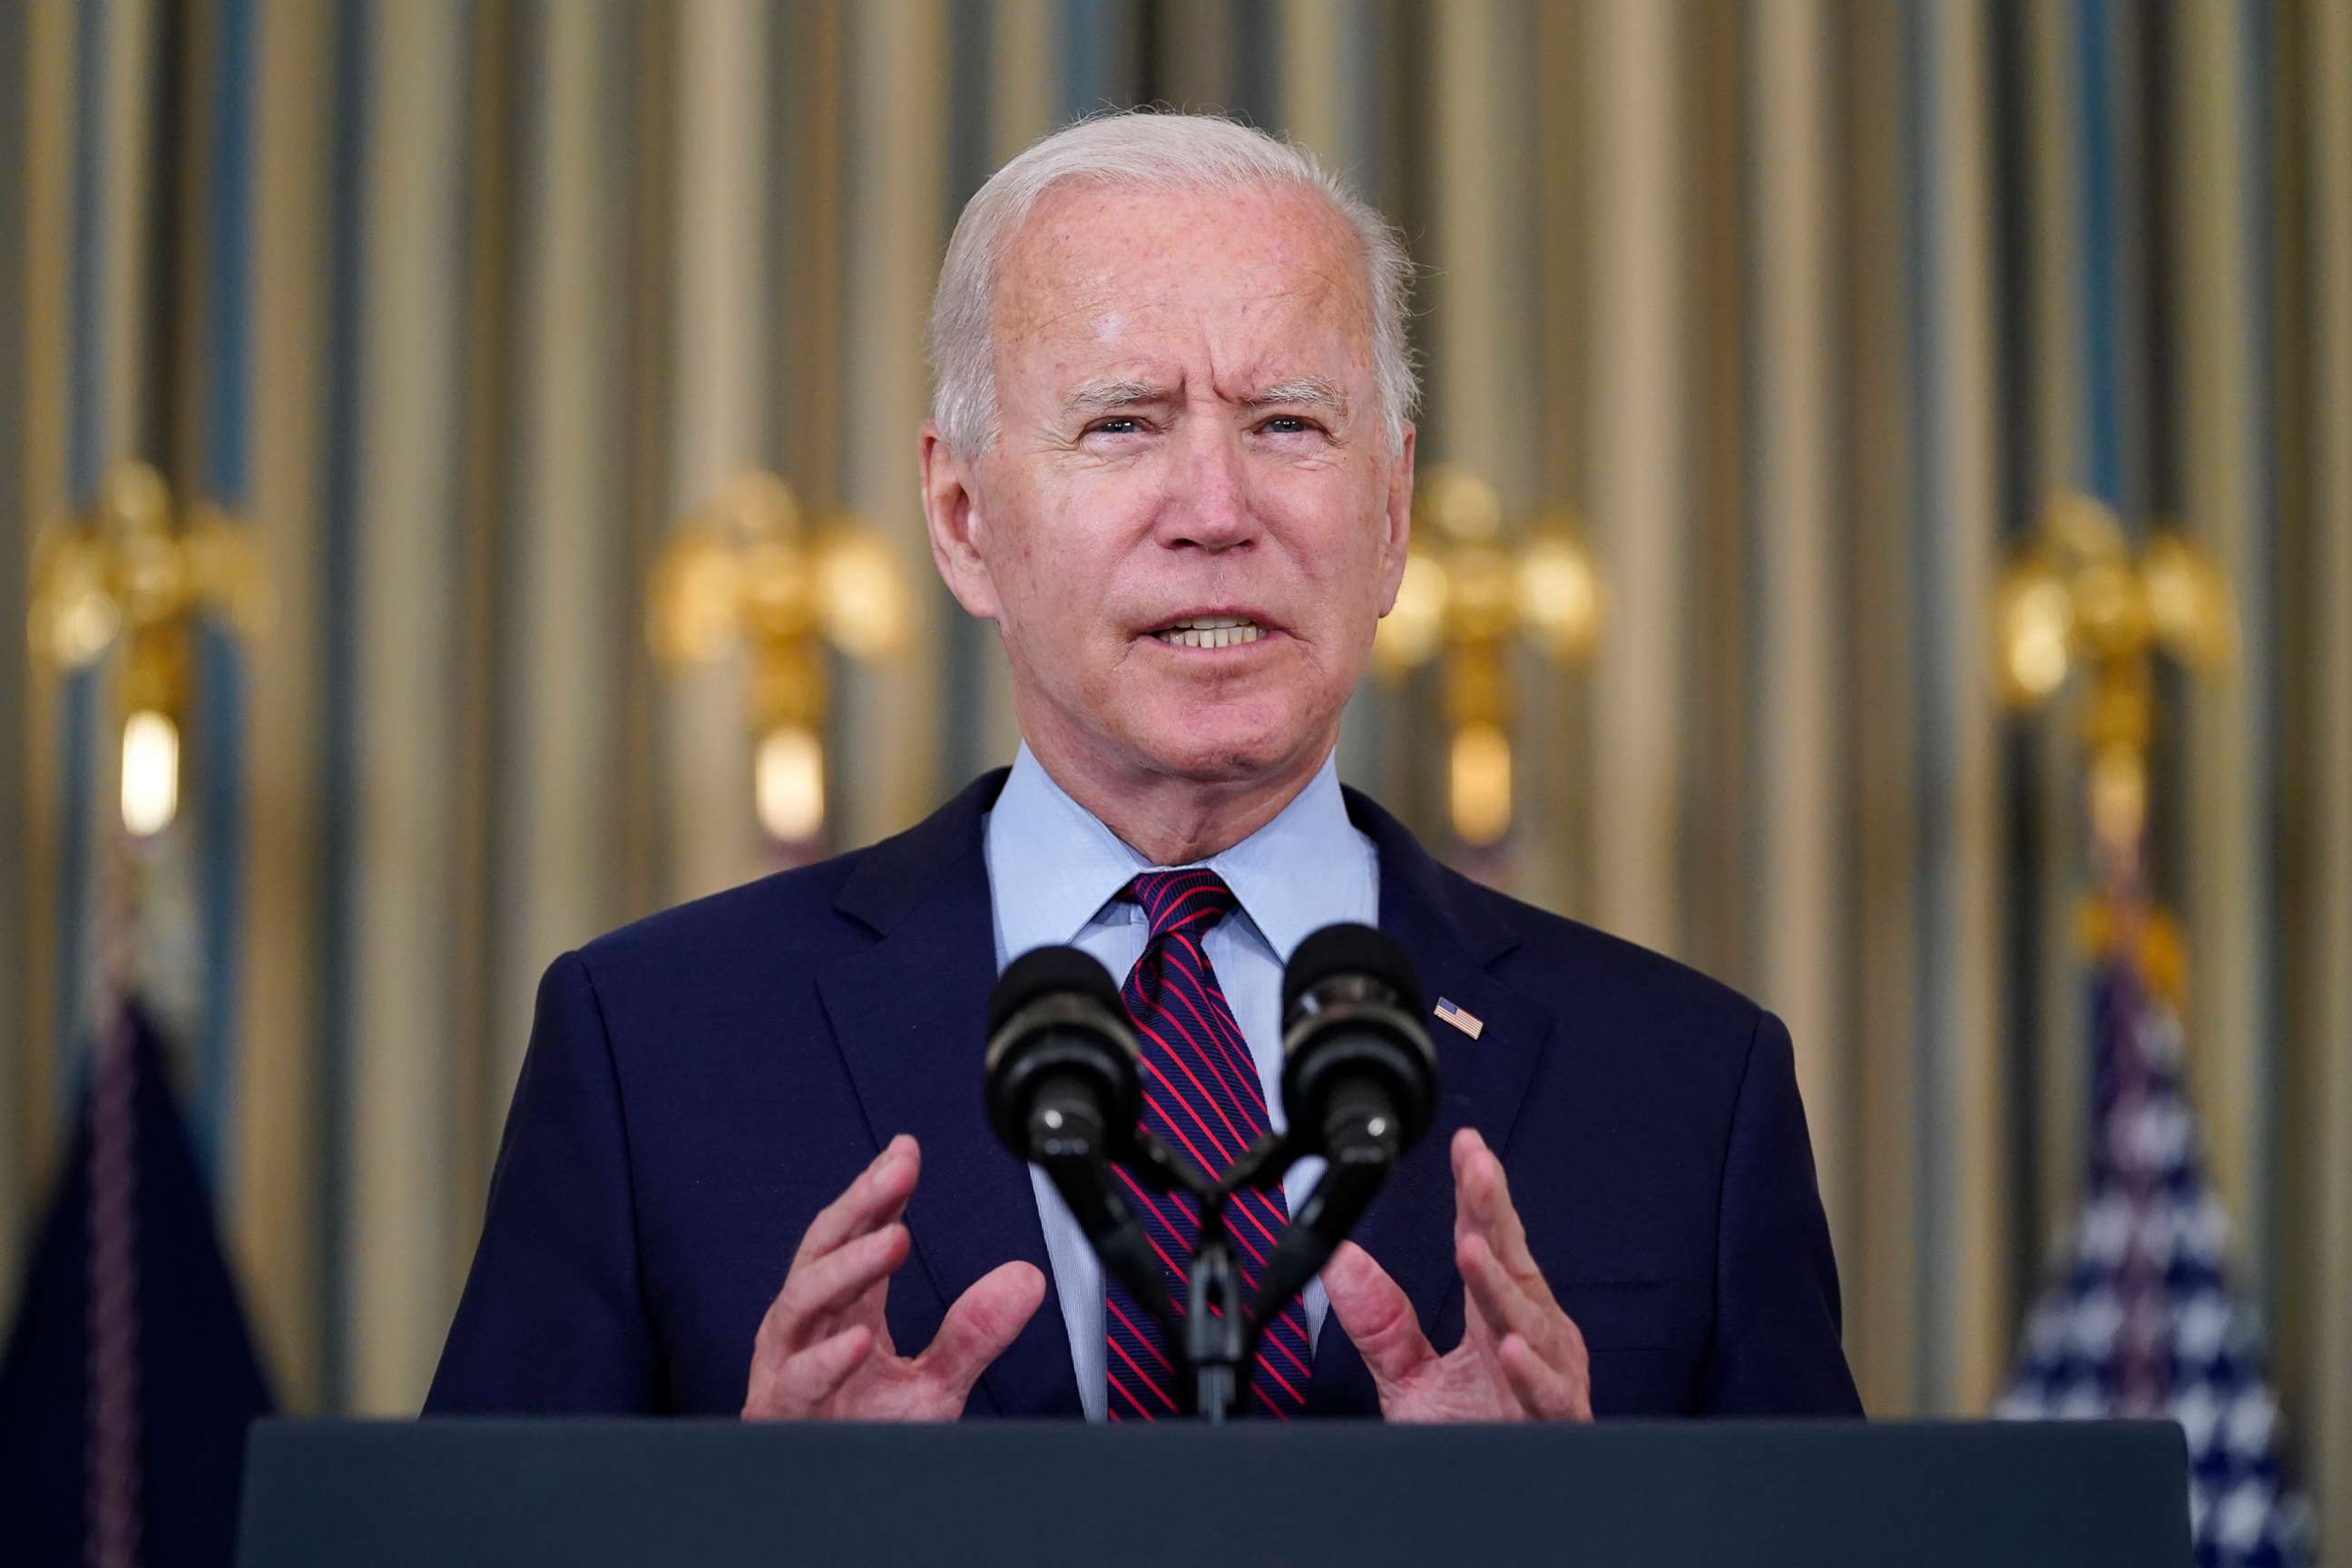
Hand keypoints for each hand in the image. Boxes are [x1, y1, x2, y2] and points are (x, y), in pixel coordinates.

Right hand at [743, 1134, 1045, 1419]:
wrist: (835, 1505)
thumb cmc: (868, 1438)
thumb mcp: (936, 1383)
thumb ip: (975, 1332)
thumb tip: (1027, 1277)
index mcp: (842, 1312)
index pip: (856, 1236)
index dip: (879, 1192)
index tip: (907, 1150)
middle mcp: (808, 1329)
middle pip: (824, 1250)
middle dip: (859, 1204)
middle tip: (899, 1168)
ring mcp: (786, 1367)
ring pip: (802, 1303)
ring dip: (848, 1267)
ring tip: (894, 1239)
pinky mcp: (780, 1413)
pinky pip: (796, 1381)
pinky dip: (827, 1360)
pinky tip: (861, 1338)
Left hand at [1320, 1127, 1592, 1421]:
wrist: (1493, 1511)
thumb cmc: (1475, 1437)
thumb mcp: (1413, 1379)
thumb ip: (1382, 1322)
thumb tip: (1341, 1261)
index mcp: (1501, 1315)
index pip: (1489, 1241)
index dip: (1477, 1193)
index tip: (1466, 1145)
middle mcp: (1532, 1335)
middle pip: (1513, 1264)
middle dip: (1495, 1214)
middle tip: (1477, 1167)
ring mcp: (1548, 1376)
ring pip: (1531, 1323)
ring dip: (1501, 1286)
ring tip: (1474, 1249)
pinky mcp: (1557, 1422)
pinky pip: (1549, 1395)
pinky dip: (1533, 1371)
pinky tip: (1512, 1347)